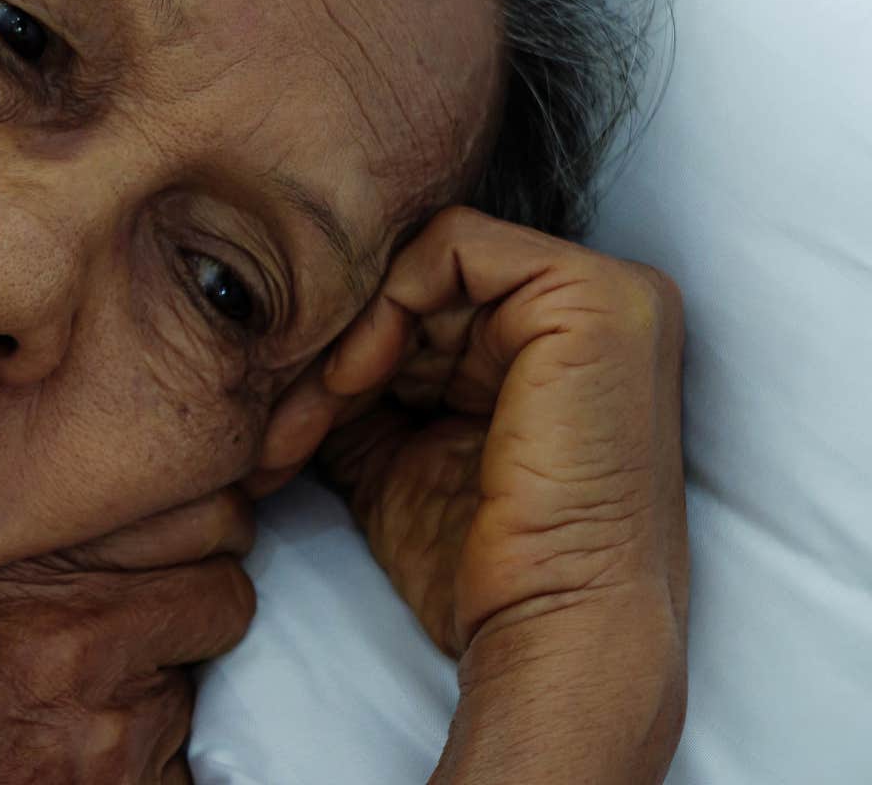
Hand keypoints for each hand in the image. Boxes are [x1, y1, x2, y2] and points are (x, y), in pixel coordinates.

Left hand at [263, 207, 688, 782]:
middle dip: (325, 356)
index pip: (419, 301)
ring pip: (418, 267)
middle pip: (414, 284)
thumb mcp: (392, 449)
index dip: (340, 355)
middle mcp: (589, 308)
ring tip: (295, 428)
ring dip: (338, 345)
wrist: (546, 627)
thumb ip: (359, 383)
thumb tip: (279, 338)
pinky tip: (352, 382)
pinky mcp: (594, 296)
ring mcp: (605, 295)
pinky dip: (383, 306)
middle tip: (270, 430)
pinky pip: (452, 248)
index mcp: (553, 344)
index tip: (279, 428)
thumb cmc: (472, 561)